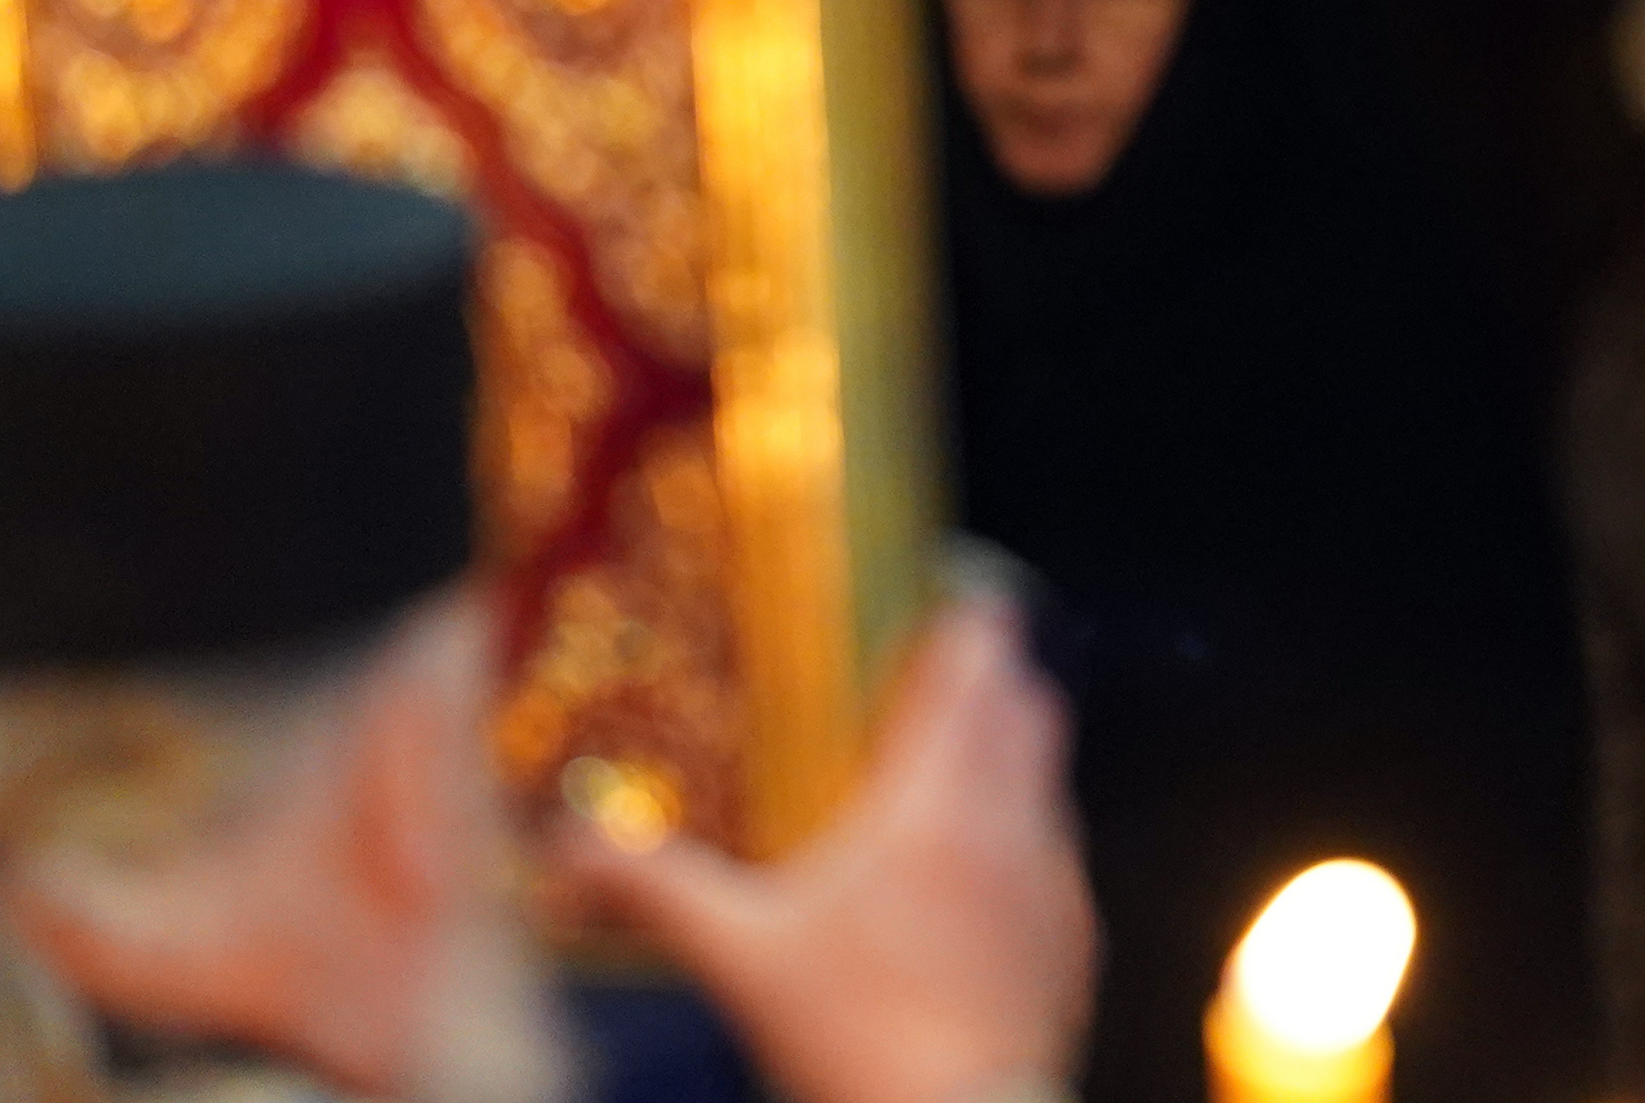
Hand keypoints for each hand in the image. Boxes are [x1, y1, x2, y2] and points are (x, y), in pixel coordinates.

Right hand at [553, 601, 1095, 1102]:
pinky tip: (972, 890)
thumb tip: (571, 843)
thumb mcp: (739, 954)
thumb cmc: (859, 1040)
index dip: (970, 619)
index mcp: (940, 798)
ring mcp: (1054, 882)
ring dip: (1011, 765)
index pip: (981, 662)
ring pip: (1049, 782)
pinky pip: (1058, 864)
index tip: (943, 603)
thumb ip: (655, 887)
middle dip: (992, 682)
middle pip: (1030, 705)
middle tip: (935, 686)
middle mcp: (1014, 821)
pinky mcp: (1072, 942)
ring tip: (946, 787)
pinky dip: (1023, 850)